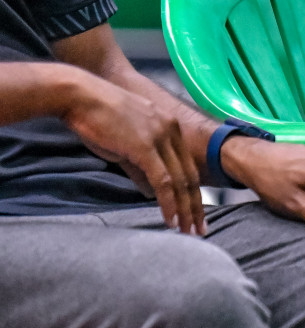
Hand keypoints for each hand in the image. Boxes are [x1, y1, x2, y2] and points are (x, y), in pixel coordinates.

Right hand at [61, 72, 204, 234]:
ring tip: (188, 231)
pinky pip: (164, 180)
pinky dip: (169, 202)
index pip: (188, 165)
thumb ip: (140, 166)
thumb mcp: (124, 144)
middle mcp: (172, 130)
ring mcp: (161, 137)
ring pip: (181, 180)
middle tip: (200, 229)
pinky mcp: (146, 146)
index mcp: (169, 127)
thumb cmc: (96, 118)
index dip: (192, 191)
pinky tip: (170, 219)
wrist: (81, 96)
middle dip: (195, 205)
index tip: (194, 212)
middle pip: (191, 175)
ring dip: (185, 209)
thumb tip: (152, 191)